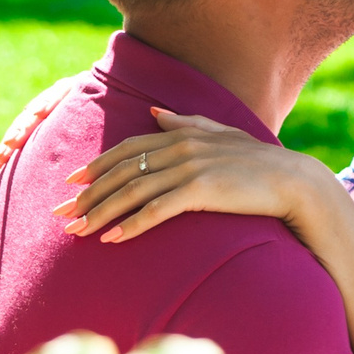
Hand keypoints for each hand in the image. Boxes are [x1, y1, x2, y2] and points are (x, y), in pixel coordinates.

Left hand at [56, 111, 345, 244]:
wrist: (292, 181)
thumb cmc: (257, 162)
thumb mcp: (220, 135)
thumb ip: (185, 123)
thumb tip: (154, 114)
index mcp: (181, 134)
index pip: (126, 149)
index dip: (96, 166)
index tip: (72, 183)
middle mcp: (180, 147)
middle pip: (121, 172)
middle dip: (87, 194)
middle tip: (60, 214)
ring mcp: (190, 169)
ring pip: (132, 192)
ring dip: (100, 213)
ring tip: (77, 232)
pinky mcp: (201, 192)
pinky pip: (156, 211)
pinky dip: (131, 225)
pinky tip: (112, 238)